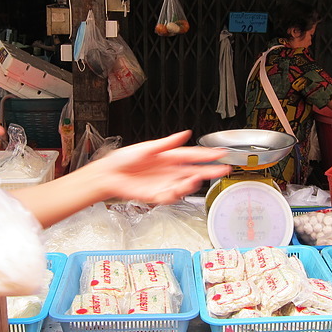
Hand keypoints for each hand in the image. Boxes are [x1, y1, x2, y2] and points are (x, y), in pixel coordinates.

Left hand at [88, 130, 230, 204]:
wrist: (109, 174)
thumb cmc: (124, 159)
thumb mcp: (147, 147)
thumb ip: (167, 143)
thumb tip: (184, 134)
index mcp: (169, 157)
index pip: (192, 155)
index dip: (207, 154)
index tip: (220, 153)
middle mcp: (169, 170)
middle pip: (194, 171)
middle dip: (209, 171)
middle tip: (223, 169)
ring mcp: (164, 183)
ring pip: (184, 185)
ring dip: (192, 183)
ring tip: (197, 179)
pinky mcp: (156, 195)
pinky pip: (169, 197)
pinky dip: (175, 194)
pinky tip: (178, 190)